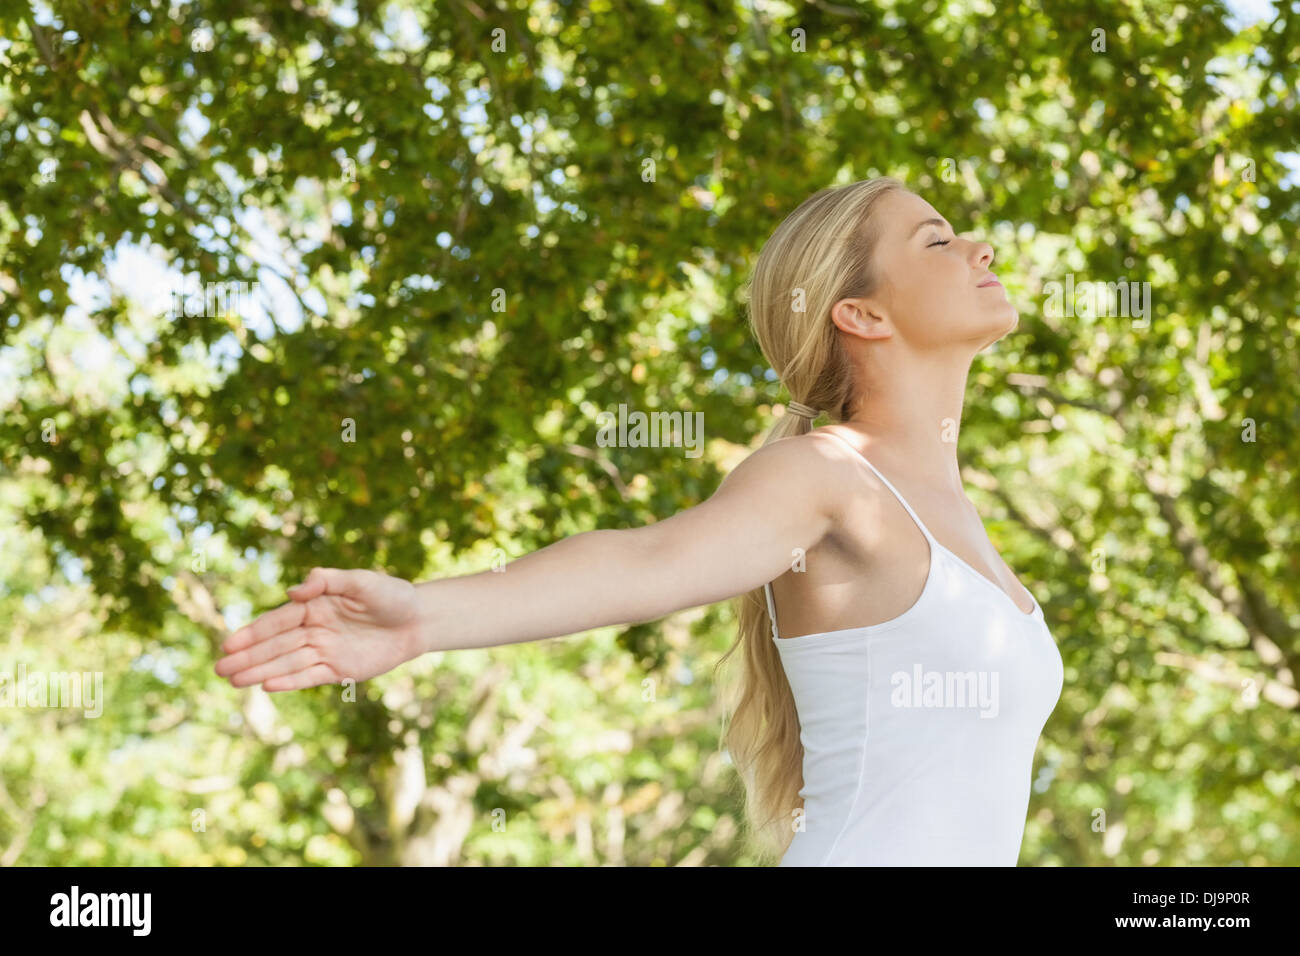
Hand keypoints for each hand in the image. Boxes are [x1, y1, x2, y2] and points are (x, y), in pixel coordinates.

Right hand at [215, 567, 423, 691]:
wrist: (419, 620)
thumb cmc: (392, 595)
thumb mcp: (363, 581)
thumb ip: (328, 581)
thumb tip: (294, 590)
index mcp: (315, 606)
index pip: (278, 621)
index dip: (253, 633)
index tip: (229, 643)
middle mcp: (315, 629)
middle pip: (276, 645)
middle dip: (248, 657)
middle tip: (220, 668)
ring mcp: (326, 650)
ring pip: (288, 663)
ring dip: (261, 671)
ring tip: (234, 681)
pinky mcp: (340, 669)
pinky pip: (310, 677)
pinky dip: (290, 681)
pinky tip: (268, 686)